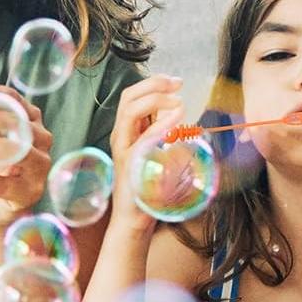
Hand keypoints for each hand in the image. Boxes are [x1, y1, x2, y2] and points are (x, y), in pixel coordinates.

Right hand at [108, 74, 185, 234]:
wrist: (134, 219)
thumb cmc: (148, 188)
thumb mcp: (158, 153)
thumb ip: (163, 133)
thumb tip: (180, 113)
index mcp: (127, 131)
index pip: (133, 96)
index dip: (153, 83)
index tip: (177, 82)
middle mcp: (121, 137)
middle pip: (128, 97)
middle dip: (154, 84)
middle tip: (178, 84)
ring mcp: (123, 149)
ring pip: (130, 112)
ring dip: (156, 100)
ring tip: (179, 103)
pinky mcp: (131, 164)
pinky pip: (143, 138)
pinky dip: (160, 124)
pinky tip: (177, 119)